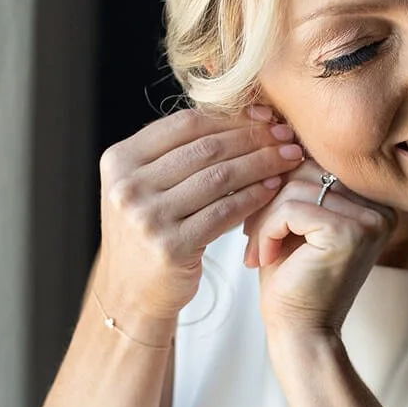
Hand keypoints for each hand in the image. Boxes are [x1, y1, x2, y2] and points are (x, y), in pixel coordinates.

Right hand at [96, 104, 303, 337]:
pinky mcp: (171, 247)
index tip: (265, 115)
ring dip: (261, 164)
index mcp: (119, 161)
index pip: (185, 124)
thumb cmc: (148, 232)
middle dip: (253, 138)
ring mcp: (147, 218)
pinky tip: (273, 188)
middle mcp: (127, 187)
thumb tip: (243, 114)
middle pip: (206, 148)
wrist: (130, 292)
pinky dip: (254, 197)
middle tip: (286, 136)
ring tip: (288, 159)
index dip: (231, 117)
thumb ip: (177, 152)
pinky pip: (224, 212)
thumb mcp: (144, 186)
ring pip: (220, 177)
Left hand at [242, 162, 395, 338]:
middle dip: (268, 197)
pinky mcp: (348, 233)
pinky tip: (265, 258)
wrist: (301, 334)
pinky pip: (291, 208)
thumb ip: (295, 184)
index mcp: (373, 202)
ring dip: (264, 217)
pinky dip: (267, 230)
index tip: (258, 215)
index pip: (317, 163)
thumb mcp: (295, 223)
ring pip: (294, 187)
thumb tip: (270, 136)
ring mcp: (369, 220)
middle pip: (306, 169)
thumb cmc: (293, 281)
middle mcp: (380, 208)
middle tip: (250, 232)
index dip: (278, 182)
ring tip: (257, 249)